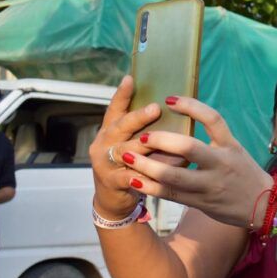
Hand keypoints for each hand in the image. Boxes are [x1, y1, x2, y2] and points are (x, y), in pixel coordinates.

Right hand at [90, 76, 160, 219]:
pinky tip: (166, 170)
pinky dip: (150, 172)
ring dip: (150, 146)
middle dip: (138, 118)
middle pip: (120, 126)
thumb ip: (143, 129)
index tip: (131, 79)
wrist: (113, 199)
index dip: (122, 94)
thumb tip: (171, 107)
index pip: (115, 108)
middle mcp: (104, 142)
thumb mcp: (131, 143)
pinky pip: (133, 175)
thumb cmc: (130, 165)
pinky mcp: (112, 181)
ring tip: (171, 141)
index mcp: (110, 129)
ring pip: (128, 151)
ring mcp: (105, 162)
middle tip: (155, 108)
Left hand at [119, 96, 273, 226]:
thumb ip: (213, 137)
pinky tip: (134, 181)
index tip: (168, 99)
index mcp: (230, 145)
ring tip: (126, 157)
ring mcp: (210, 185)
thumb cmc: (244, 172)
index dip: (191, 106)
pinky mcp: (201, 203)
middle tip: (141, 135)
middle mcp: (221, 164)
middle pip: (189, 147)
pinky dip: (150, 187)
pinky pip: (171, 195)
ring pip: (174, 176)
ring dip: (146, 167)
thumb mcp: (235, 149)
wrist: (264, 205)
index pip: (212, 119)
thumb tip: (182, 117)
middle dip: (161, 140)